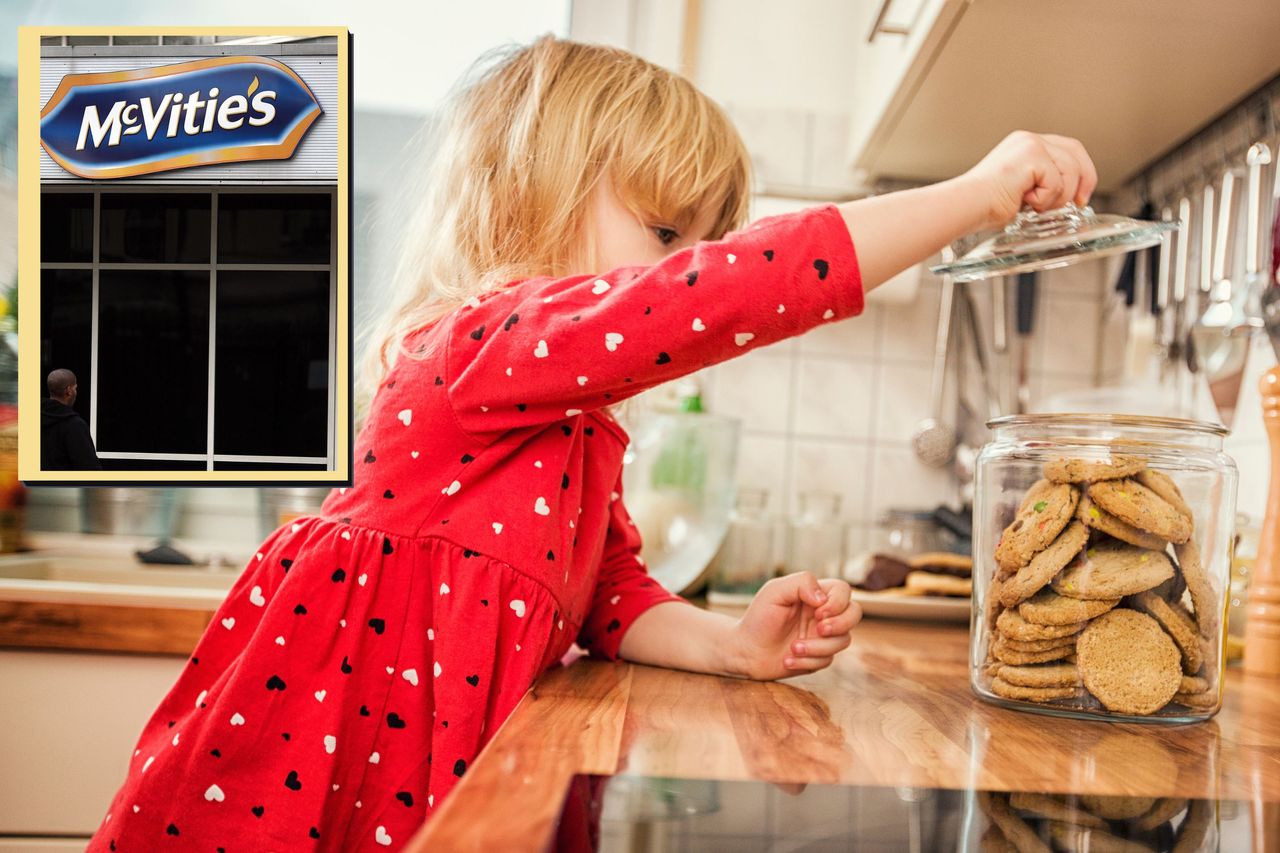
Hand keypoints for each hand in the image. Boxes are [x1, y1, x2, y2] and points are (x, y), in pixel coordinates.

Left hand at [726, 572, 860, 680]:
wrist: (745, 650)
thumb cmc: (758, 618)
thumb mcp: (774, 591)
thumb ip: (801, 583)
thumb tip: (824, 598)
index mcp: (814, 595)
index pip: (843, 591)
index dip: (837, 602)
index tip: (817, 612)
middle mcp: (823, 614)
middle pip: (854, 614)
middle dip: (840, 623)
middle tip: (818, 628)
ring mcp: (822, 636)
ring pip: (843, 640)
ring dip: (818, 647)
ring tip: (793, 648)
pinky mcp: (819, 656)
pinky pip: (828, 660)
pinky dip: (808, 661)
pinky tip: (787, 660)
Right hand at [962, 130, 1098, 230]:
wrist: (967, 206)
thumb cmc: (985, 205)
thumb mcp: (1022, 189)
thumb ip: (1042, 183)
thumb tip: (1068, 195)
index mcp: (1025, 145)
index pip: (1069, 149)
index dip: (1083, 171)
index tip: (1082, 195)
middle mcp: (1029, 140)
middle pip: (1076, 154)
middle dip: (1084, 181)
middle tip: (1079, 202)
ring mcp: (1031, 145)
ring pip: (1070, 172)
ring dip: (1057, 197)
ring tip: (1034, 205)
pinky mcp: (1032, 156)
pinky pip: (1057, 182)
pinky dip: (1045, 199)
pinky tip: (1024, 200)